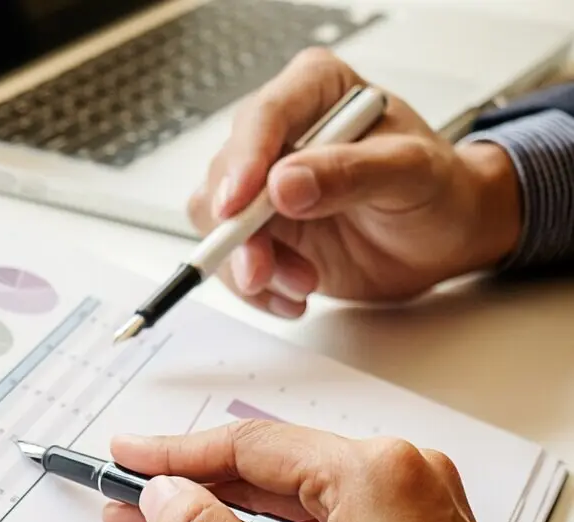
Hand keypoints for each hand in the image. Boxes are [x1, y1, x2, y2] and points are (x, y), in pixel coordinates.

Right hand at [102, 421, 570, 521]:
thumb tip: (166, 499)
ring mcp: (416, 504)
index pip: (248, 447)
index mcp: (372, 475)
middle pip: (271, 469)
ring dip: (232, 517)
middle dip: (196, 492)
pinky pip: (329, 519)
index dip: (173, 457)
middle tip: (131, 508)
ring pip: (298, 497)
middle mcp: (401, 474)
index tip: (125, 460)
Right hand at [189, 48, 521, 315]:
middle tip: (262, 270)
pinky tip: (291, 296)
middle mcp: (279, 133)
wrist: (441, 240)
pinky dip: (254, 286)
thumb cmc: (437, 191)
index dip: (245, 160)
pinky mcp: (257, 227)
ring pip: (216, 221)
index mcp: (317, 91)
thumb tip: (284, 184)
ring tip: (302, 284)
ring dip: (250, 264)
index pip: (266, 115)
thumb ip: (352, 173)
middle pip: (227, 174)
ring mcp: (262, 183)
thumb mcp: (412, 174)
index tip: (238, 206)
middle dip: (240, 231)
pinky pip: (228, 257)